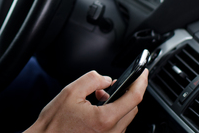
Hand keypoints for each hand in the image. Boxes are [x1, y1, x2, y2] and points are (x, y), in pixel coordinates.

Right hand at [25, 69, 147, 132]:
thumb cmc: (55, 123)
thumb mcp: (70, 92)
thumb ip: (92, 80)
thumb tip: (106, 79)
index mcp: (105, 119)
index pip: (134, 97)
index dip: (140, 81)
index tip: (143, 72)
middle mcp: (112, 132)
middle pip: (133, 107)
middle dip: (126, 91)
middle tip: (111, 83)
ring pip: (126, 116)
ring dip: (118, 102)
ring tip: (98, 96)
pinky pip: (118, 124)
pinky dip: (112, 112)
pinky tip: (97, 107)